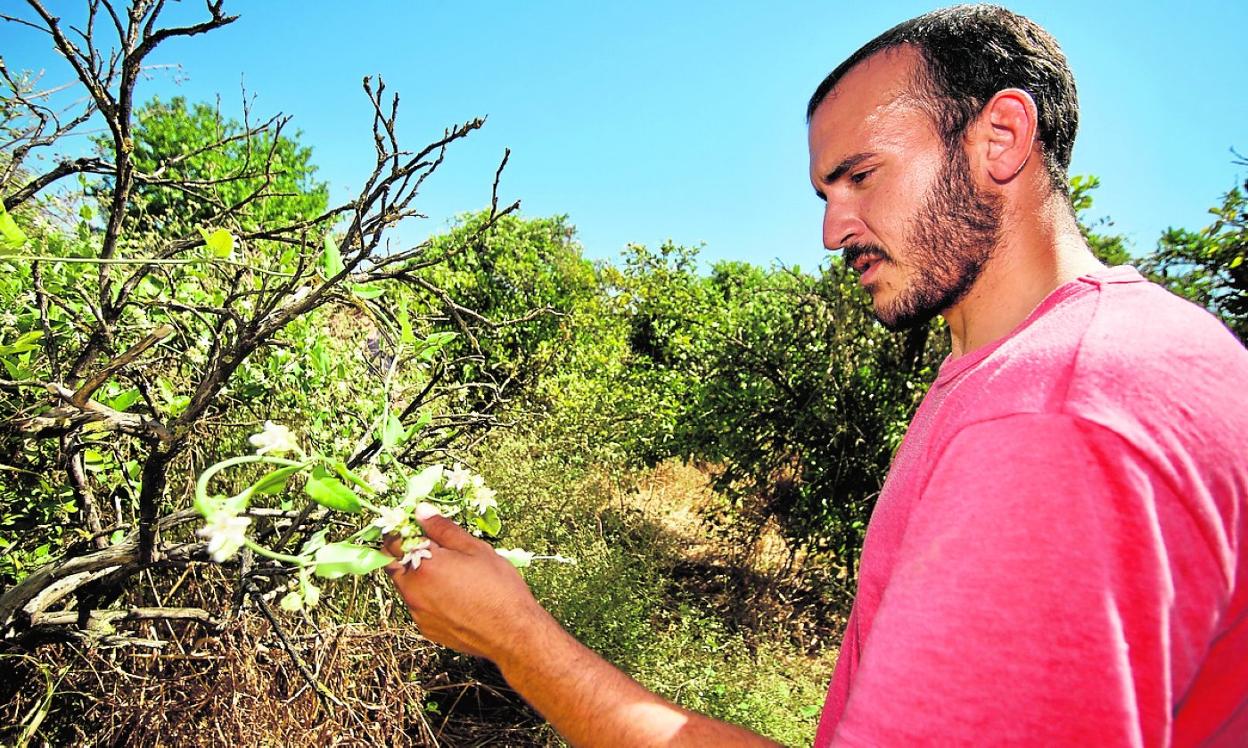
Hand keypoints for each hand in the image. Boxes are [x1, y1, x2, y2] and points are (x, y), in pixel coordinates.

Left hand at [383, 503, 548, 660]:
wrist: (512, 633)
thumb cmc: (498, 588)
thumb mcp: (475, 549)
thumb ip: (443, 529)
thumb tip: (421, 512)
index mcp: (423, 565)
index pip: (393, 542)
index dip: (402, 531)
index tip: (415, 527)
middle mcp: (413, 590)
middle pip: (394, 565)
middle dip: (406, 554)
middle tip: (433, 550)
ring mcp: (418, 613)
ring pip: (407, 587)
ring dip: (419, 576)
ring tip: (450, 575)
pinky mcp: (426, 629)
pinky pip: (419, 606)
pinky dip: (429, 597)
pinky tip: (454, 596)